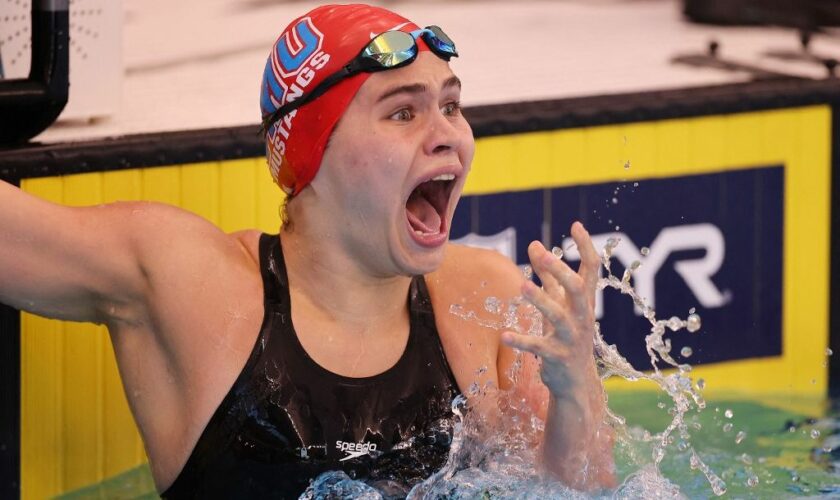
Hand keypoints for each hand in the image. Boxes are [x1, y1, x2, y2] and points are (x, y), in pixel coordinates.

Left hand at [501, 222, 599, 398]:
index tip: (576, 225)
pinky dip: (521, 341)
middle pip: (578, 289)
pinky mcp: (557, 357)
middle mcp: (582, 317)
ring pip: (559, 316)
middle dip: (561, 271)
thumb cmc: (566, 334)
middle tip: (543, 253)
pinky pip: (538, 347)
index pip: (592, 269)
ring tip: (521, 286)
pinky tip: (504, 335)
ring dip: (541, 300)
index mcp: (584, 301)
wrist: (575, 381)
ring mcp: (571, 338)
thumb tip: (534, 244)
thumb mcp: (559, 303)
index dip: (586, 247)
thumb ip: (547, 275)